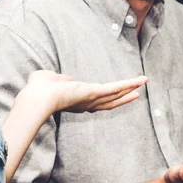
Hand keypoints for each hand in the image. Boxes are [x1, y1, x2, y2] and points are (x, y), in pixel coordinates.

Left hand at [16, 70, 147, 116]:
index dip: (106, 98)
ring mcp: (93, 99)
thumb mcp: (51, 80)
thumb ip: (61, 80)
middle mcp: (87, 104)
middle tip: (136, 94)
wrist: (39, 97)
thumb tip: (68, 79)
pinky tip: (140, 80)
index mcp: (77, 101)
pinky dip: (129, 83)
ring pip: (116, 95)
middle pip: (110, 102)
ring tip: (143, 82)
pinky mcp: (96, 92)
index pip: (95, 101)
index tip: (114, 94)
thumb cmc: (39, 89)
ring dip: (131, 88)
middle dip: (124, 97)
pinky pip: (116, 88)